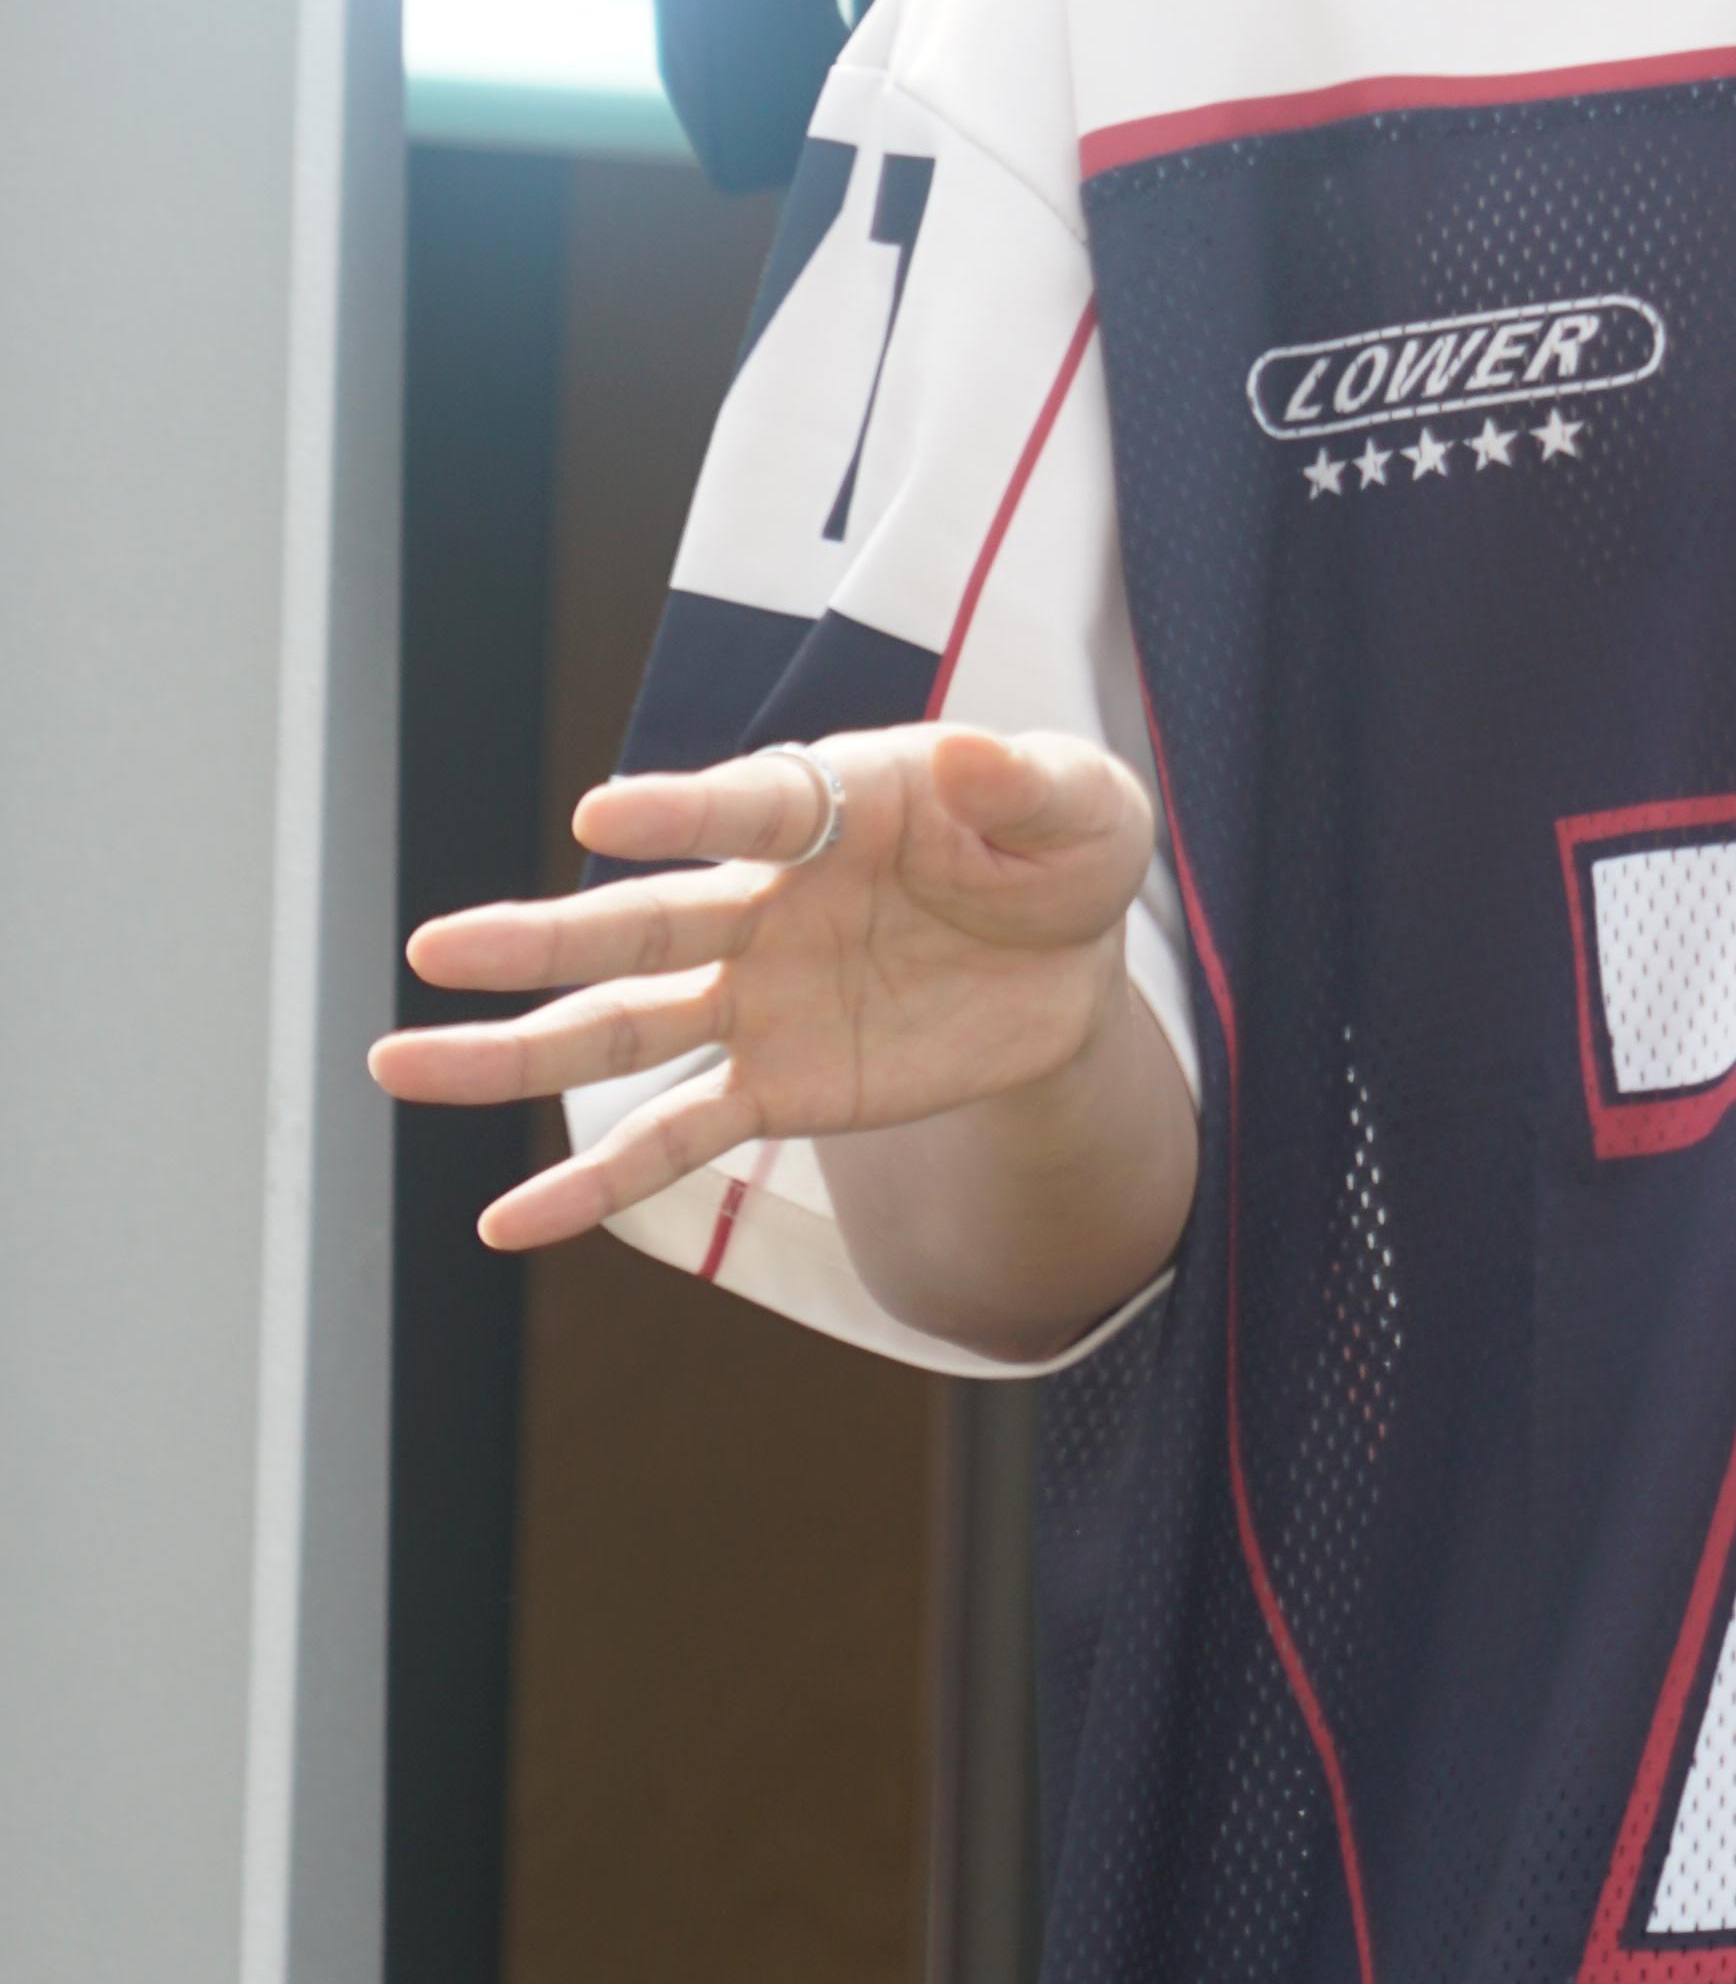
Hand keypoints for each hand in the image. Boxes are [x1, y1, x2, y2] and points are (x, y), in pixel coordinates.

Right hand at [373, 722, 1161, 1253]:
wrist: (1068, 962)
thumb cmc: (1058, 849)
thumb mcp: (1088, 806)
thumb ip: (1034, 783)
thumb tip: (975, 759)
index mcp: (834, 806)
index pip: (751, 805)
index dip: (682, 809)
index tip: (602, 818)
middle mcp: (769, 899)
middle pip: (640, 923)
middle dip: (537, 939)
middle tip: (431, 947)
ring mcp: (759, 997)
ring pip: (621, 1028)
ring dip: (513, 1053)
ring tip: (400, 1068)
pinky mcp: (779, 1085)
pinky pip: (673, 1138)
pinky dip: (594, 1184)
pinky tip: (508, 1224)